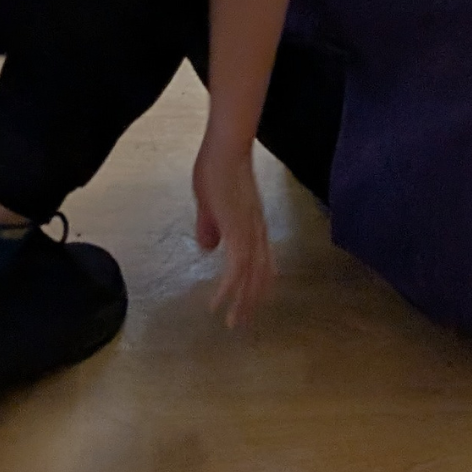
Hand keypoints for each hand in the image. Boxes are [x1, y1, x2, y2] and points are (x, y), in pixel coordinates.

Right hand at [192, 131, 273, 328]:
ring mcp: (248, 231)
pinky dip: (228, 288)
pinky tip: (218, 303)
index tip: (251, 304)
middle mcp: (256, 230)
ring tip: (233, 322)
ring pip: (250, 276)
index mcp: (252, 223)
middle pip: (260, 274)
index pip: (262, 261)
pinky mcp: (237, 231)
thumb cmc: (216, 167)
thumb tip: (209, 247)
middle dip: (251, 300)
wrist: (225, 147)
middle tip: (242, 323)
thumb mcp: (210, 201)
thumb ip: (211, 224)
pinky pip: (235, 268)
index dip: (258, 284)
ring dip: (242, 301)